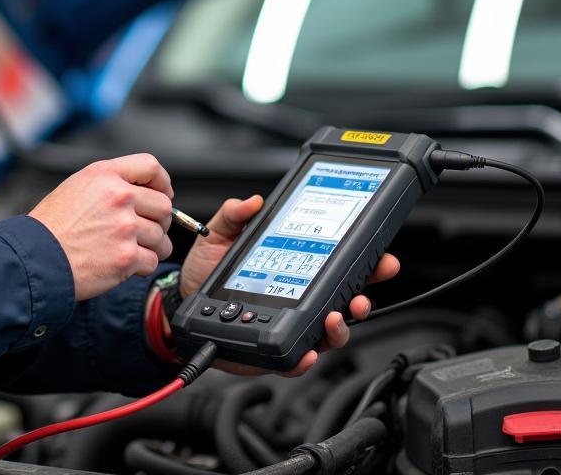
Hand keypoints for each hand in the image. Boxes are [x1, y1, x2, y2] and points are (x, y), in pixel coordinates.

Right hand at [30, 155, 173, 300]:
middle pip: (163, 205)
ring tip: (134, 249)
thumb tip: (141, 189)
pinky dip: (143, 266)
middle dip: (159, 220)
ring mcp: (124, 228)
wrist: (35, 258)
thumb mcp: (77, 186)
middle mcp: (118, 197)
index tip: (163, 193)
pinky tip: (126, 264)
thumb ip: (110, 183)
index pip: (151, 167)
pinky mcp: (126, 257)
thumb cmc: (51, 226)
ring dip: (153, 246)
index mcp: (105, 175)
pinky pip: (152, 260)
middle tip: (146, 229)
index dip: (162, 182)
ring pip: (161, 236)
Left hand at [177, 195, 400, 376]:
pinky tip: (310, 350)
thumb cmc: (204, 269)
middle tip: (364, 292)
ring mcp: (290, 324)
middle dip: (364, 295)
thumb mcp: (218, 234)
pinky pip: (298, 358)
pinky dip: (308, 356)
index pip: (335, 262)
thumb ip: (235, 214)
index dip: (362, 259)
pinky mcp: (275, 349)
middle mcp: (299, 296)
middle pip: (344, 298)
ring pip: (329, 330)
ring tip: (337, 317)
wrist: (181, 302)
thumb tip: (254, 201)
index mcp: (294, 265)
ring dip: (341, 326)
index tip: (379, 253)